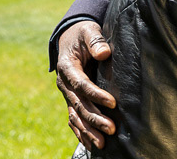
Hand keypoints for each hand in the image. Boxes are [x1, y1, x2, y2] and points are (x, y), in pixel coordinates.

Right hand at [56, 21, 116, 149]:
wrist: (70, 37)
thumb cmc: (83, 33)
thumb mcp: (88, 31)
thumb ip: (95, 41)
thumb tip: (104, 53)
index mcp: (67, 67)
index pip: (81, 84)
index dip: (96, 94)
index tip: (113, 103)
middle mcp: (64, 83)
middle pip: (79, 104)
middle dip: (95, 118)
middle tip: (112, 129)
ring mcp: (66, 93)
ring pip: (75, 115)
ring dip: (88, 130)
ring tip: (103, 143)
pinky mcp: (71, 99)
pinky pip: (73, 118)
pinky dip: (80, 132)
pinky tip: (90, 144)